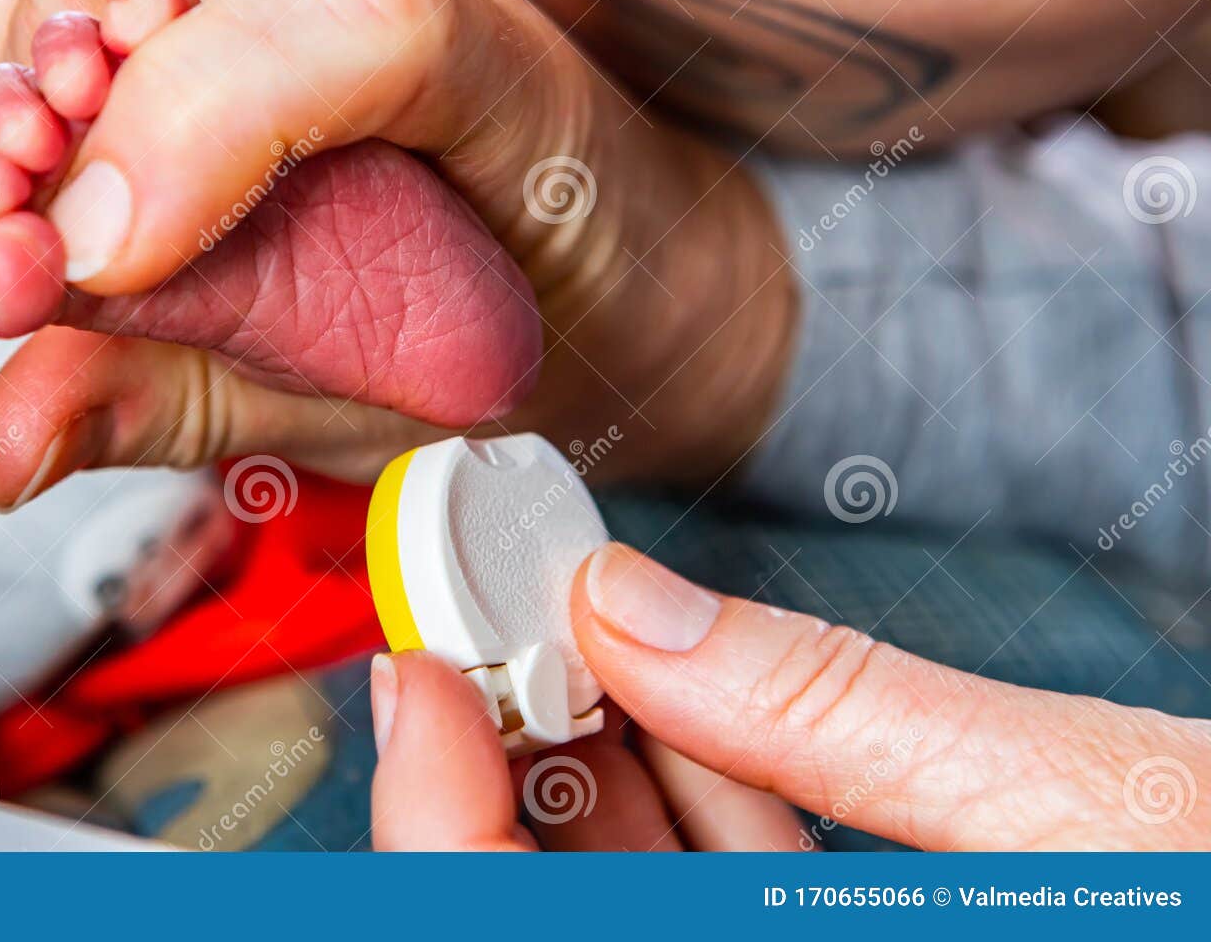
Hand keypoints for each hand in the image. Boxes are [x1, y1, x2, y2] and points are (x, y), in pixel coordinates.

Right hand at [0, 0, 795, 497]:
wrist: (606, 265)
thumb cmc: (516, 333)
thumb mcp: (381, 404)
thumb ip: (194, 400)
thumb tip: (8, 443)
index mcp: (490, 71)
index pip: (357, 16)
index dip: (190, 127)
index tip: (87, 265)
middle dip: (12, 136)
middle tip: (1, 276)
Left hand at [371, 543, 1210, 849]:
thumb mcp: (1094, 810)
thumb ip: (840, 711)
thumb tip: (635, 603)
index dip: (453, 829)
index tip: (417, 675)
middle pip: (589, 916)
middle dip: (524, 777)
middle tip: (483, 631)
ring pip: (673, 902)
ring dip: (612, 770)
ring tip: (570, 635)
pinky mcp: (908, 937)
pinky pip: (761, 894)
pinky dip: (717, 796)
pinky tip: (691, 696)